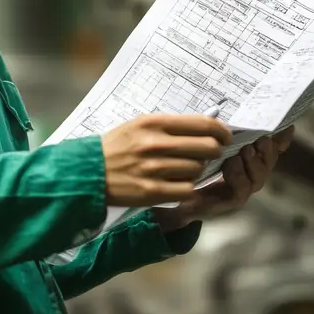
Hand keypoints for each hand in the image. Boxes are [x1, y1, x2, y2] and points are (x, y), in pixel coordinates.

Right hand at [102, 113, 231, 207]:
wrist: (88, 172)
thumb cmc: (116, 147)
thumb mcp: (139, 126)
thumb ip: (170, 126)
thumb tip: (206, 126)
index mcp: (154, 123)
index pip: (204, 124)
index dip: (221, 131)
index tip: (225, 137)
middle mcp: (155, 144)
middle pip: (207, 148)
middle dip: (214, 152)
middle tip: (210, 155)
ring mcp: (154, 168)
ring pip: (197, 170)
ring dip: (196, 171)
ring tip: (185, 170)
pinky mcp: (151, 191)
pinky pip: (187, 190)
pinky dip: (187, 188)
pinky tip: (178, 185)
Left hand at [153, 126, 294, 231]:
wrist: (178, 191)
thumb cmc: (194, 162)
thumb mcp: (208, 141)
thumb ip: (219, 129)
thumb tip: (221, 108)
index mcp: (249, 156)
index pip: (272, 147)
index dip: (282, 138)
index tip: (288, 127)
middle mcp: (251, 172)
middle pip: (269, 160)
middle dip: (267, 149)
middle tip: (260, 138)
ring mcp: (244, 188)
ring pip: (259, 176)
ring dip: (253, 162)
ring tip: (245, 150)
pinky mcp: (232, 200)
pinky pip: (242, 189)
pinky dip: (239, 176)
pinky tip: (231, 165)